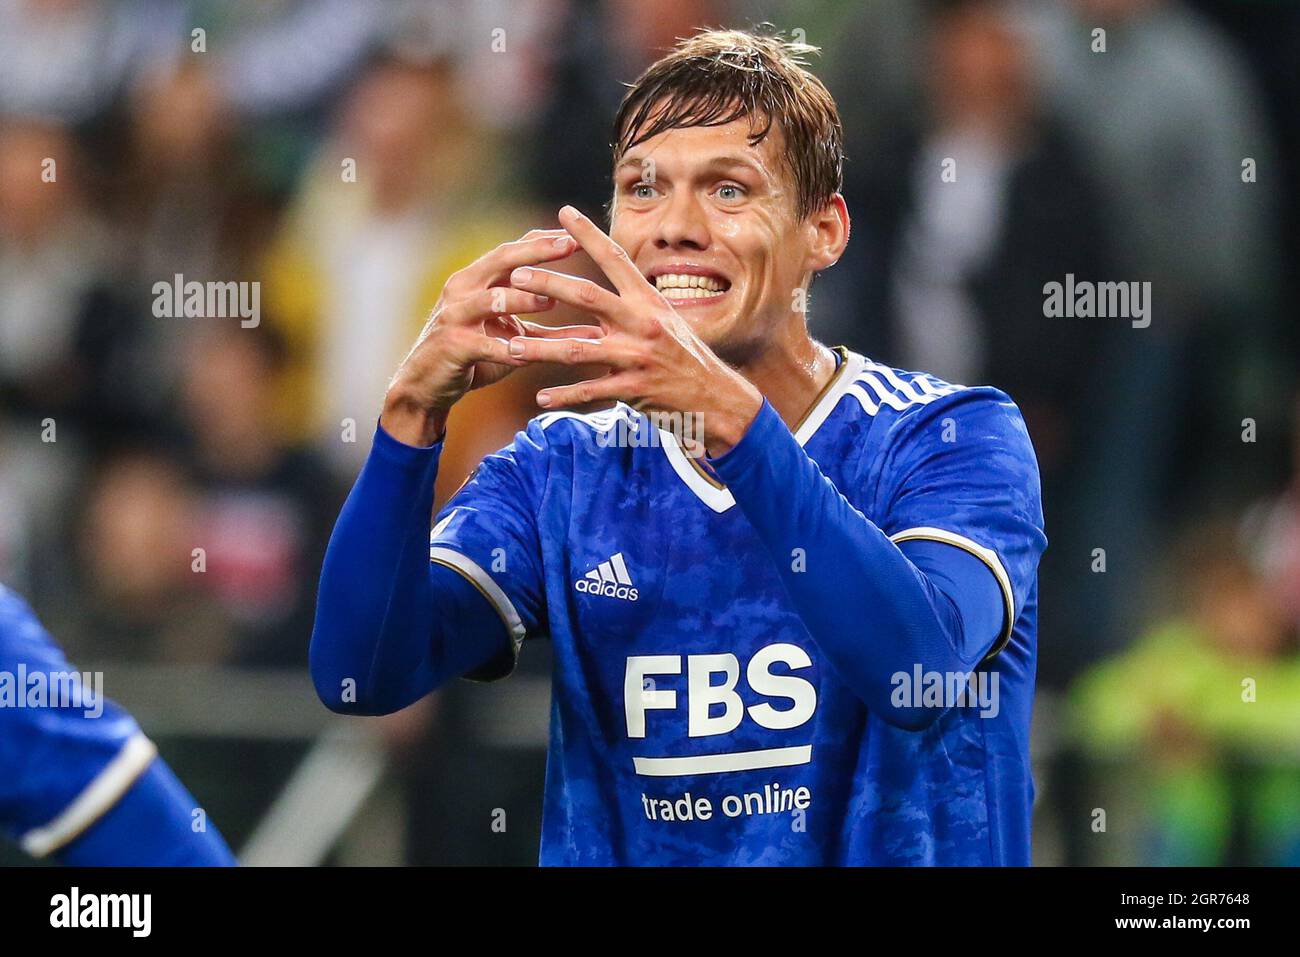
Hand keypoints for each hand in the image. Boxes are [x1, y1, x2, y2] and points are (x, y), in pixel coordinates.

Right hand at [381, 227, 602, 445]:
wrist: (427, 384)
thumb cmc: (475, 356)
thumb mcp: (513, 338)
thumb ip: (548, 330)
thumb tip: (595, 330)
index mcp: (478, 280)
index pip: (513, 251)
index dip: (544, 241)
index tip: (578, 234)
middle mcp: (464, 289)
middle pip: (502, 261)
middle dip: (537, 252)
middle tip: (569, 245)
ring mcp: (455, 316)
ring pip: (490, 299)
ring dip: (521, 298)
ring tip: (549, 300)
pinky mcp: (452, 345)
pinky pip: (483, 345)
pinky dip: (506, 350)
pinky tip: (527, 356)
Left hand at [504, 206, 761, 455]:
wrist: (717, 398)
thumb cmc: (688, 359)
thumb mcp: (665, 323)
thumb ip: (631, 309)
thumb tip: (599, 294)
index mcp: (649, 302)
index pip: (616, 259)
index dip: (589, 235)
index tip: (564, 212)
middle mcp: (643, 323)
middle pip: (588, 297)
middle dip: (549, 284)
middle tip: (516, 275)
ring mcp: (637, 357)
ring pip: (578, 349)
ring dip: (541, 349)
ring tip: (511, 348)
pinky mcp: (634, 388)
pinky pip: (591, 391)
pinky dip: (565, 395)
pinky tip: (541, 398)